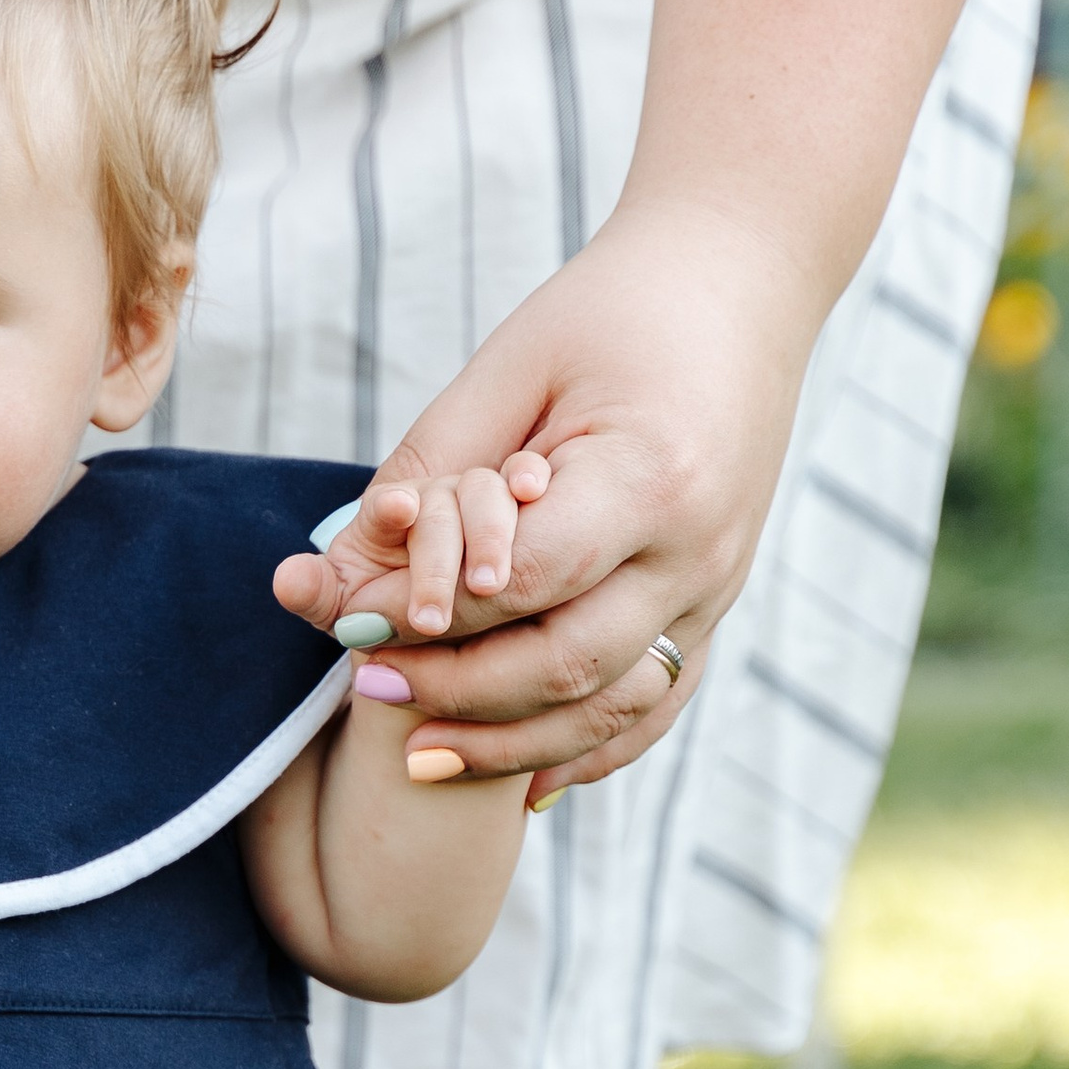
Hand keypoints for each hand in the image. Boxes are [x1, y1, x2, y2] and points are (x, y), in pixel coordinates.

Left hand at [273, 199, 821, 797]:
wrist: (740, 283)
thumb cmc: (609, 312)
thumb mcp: (507, 370)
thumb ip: (426, 476)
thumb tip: (328, 582)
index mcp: (652, 478)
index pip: (525, 581)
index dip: (430, 614)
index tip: (349, 620)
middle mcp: (698, 551)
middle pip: (565, 664)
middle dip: (456, 690)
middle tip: (367, 687)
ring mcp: (718, 588)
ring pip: (612, 709)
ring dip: (511, 744)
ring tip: (419, 757)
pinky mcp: (717, 604)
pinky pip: (655, 706)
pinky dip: (588, 753)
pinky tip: (523, 785)